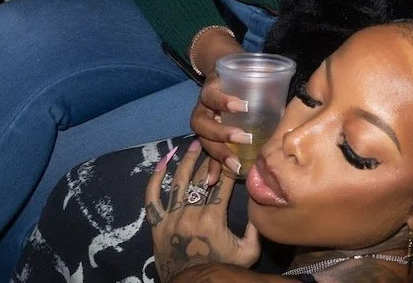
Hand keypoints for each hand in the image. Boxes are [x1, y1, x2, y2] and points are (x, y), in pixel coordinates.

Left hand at [147, 140, 259, 282]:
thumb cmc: (223, 269)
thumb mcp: (248, 252)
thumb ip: (256, 228)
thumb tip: (260, 203)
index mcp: (213, 218)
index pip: (223, 183)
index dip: (230, 166)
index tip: (236, 153)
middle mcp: (190, 214)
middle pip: (201, 179)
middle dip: (211, 159)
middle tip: (216, 142)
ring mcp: (171, 218)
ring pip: (178, 182)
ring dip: (187, 161)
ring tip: (194, 144)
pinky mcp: (157, 225)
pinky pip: (152, 198)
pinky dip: (155, 179)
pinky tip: (162, 163)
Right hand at [191, 70, 253, 173]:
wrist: (220, 76)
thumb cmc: (238, 75)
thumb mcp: (245, 69)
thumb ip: (260, 72)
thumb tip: (279, 73)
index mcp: (211, 90)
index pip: (212, 95)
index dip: (224, 101)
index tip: (243, 106)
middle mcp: (202, 109)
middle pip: (203, 124)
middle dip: (222, 134)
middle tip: (243, 138)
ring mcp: (204, 125)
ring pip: (204, 141)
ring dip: (218, 154)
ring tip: (234, 165)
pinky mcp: (208, 138)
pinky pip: (207, 154)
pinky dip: (210, 168)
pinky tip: (213, 181)